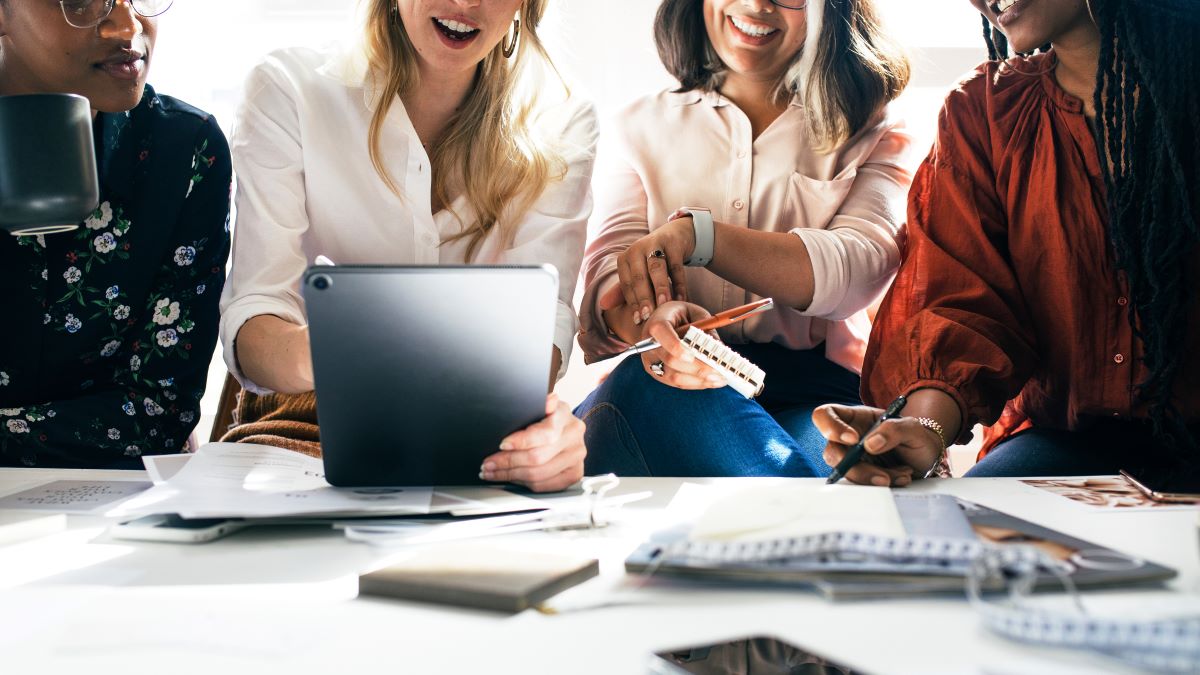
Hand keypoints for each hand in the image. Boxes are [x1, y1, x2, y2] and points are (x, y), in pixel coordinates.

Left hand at [479, 394, 585, 492]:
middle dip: (508, 462)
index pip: (545, 433)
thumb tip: (547, 401)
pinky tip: (512, 478)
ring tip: (493, 472)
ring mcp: (577, 456)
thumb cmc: (543, 416)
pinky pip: (546, 485)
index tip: (502, 444)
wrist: (560, 428)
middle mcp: (574, 435)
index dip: (521, 442)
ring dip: (511, 475)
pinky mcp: (574, 473)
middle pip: (538, 457)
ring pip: (539, 474)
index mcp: (564, 414)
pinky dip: (524, 484)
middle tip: (488, 463)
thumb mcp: (536, 404)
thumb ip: (536, 404)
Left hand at [612, 216, 694, 325]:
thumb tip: (602, 305)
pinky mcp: (673, 244)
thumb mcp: (637, 272)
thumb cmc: (652, 260)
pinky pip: (676, 267)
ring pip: (656, 269)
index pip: (627, 284)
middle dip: (644, 298)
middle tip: (649, 317)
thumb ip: (622, 290)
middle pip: (639, 277)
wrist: (675, 235)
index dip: (633, 303)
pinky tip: (681, 299)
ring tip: (664, 306)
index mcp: (624, 258)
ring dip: (660, 288)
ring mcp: (655, 244)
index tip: (639, 321)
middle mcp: (636, 249)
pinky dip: (679, 284)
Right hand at [640, 301, 725, 390]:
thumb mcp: (696, 314)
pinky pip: (677, 383)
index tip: (692, 355)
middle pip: (671, 360)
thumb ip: (707, 329)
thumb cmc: (682, 316)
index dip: (676, 347)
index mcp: (657, 324)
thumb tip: (721, 350)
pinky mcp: (657, 374)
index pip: (662, 335)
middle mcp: (649, 345)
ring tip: (719, 379)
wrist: (664, 322)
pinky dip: (695, 384)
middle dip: (696, 368)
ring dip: (698, 380)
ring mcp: (651, 362)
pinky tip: (711, 381)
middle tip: (718, 371)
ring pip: (674, 377)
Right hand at [811, 404, 943, 486]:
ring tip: (902, 474)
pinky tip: (901, 477)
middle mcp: (848, 439)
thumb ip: (894, 429)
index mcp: (854, 418)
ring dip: (874, 479)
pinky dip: (884, 484)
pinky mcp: (862, 477)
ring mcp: (853, 460)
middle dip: (856, 468)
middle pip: (832, 452)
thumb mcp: (912, 427)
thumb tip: (870, 444)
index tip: (854, 440)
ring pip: (847, 473)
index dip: (830, 427)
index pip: (825, 415)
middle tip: (881, 477)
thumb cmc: (916, 437)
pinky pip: (863, 485)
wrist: (927, 458)